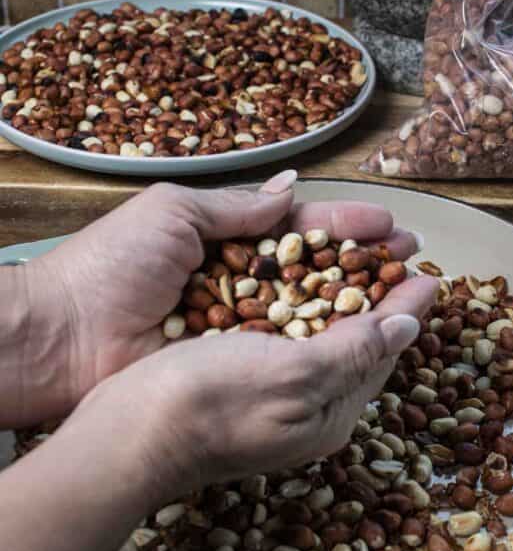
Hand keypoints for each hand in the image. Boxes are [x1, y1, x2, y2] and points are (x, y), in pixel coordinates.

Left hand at [12, 170, 421, 424]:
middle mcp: (239, 281)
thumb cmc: (110, 265)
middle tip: (413, 257)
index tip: (389, 225)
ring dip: (357, 304)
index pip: (299, 227)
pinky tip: (365, 339)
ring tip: (406, 293)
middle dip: (364, 263)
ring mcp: (238, 326)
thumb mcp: (172, 213)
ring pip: (309, 313)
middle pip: (315, 270)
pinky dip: (325, 347)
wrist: (61, 336)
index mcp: (225, 238)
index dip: (345, 226)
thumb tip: (293, 186)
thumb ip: (236, 207)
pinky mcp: (232, 364)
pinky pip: (286, 354)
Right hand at [70, 271, 437, 504]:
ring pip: (324, 338)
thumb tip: (409, 326)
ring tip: (359, 258)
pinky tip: (299, 284)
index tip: (429, 269)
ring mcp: (273, 398)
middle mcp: (308, 409)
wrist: (126, 433)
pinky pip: (288, 338)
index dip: (406, 305)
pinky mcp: (240, 382)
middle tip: (399, 253)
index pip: (383, 350)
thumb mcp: (293, 374)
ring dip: (344, 296)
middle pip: (358, 344)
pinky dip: (303, 306)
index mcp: (330, 412)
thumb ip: (354, 350)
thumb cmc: (209, 403)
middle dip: (380, 296)